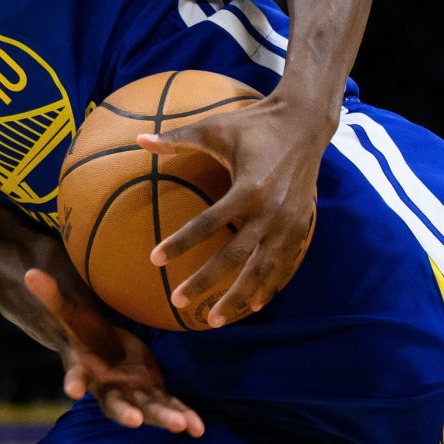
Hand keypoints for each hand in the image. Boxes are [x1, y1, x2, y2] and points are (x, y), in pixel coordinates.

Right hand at [24, 269, 204, 436]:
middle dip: (125, 412)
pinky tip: (198, 429)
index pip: (74, 375)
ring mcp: (131, 393)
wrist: (101, 346)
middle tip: (136, 421)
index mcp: (84, 369)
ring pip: (147, 409)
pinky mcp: (151, 392)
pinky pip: (168, 406)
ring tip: (181, 426)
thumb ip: (51, 296)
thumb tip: (29, 273)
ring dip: (163, 418)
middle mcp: (106, 388)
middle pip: (114, 404)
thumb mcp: (68, 310)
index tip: (71, 390)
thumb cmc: (81, 328)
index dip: (72, 381)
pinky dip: (183, 416)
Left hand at [136, 93, 326, 326]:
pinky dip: (268, 287)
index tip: (154, 260)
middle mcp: (271, 212)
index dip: (179, 243)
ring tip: (214, 320)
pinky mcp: (300, 227)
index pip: (208, 224)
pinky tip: (253, 306)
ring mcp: (288, 224)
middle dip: (205, 282)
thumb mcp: (214, 128)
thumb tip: (139, 139)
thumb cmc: (254, 123)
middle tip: (177, 300)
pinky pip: (284, 266)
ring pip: (261, 271)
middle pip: (234, 258)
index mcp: (249, 189)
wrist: (304, 123)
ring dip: (237, 297)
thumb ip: (177, 138)